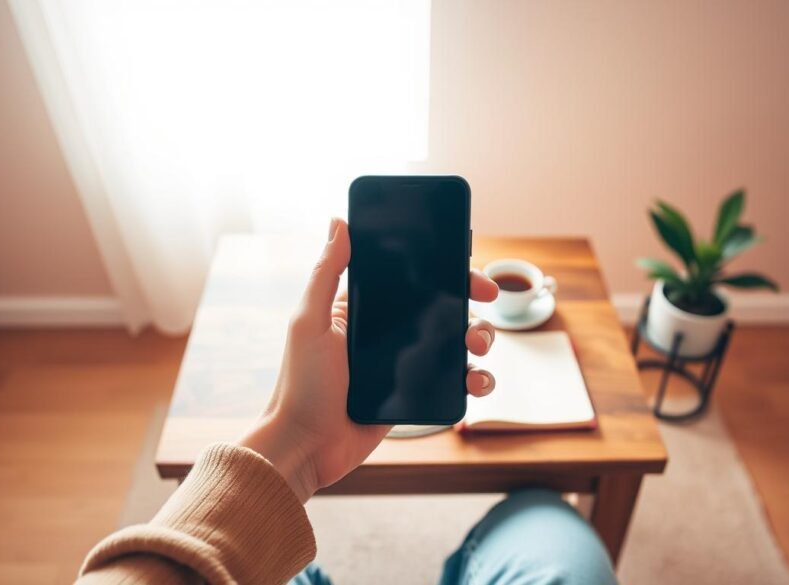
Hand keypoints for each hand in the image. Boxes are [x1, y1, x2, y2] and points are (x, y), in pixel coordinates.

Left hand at [241, 217, 498, 501]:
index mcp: (364, 308)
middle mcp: (389, 332)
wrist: (307, 446)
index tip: (463, 255)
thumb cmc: (300, 385)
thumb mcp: (309, 322)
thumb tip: (338, 221)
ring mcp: (406, 364)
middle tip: (487, 294)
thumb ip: (326, 272)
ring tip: (478, 345)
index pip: (410, 276)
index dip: (439, 264)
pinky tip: (475, 381)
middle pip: (443, 304)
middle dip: (470, 295)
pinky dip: (476, 378)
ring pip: (458, 341)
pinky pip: (456, 381)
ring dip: (480, 336)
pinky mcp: (417, 395)